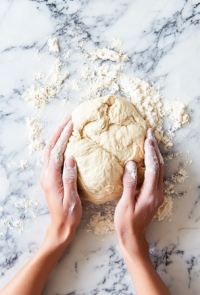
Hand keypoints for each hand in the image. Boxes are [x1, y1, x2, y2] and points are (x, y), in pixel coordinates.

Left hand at [40, 115, 81, 247]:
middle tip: (68, 117)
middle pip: (50, 147)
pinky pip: (52, 156)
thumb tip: (71, 158)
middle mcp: (46, 175)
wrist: (60, 225)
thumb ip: (70, 178)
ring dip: (56, 135)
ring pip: (49, 150)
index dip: (64, 137)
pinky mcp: (50, 177)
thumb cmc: (69, 214)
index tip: (72, 124)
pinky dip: (57, 144)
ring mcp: (47, 175)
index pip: (57, 153)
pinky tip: (64, 140)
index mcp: (51, 179)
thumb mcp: (71, 198)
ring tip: (66, 123)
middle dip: (58, 131)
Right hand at [114, 128, 163, 256]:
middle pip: (159, 166)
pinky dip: (153, 163)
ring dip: (155, 155)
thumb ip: (129, 184)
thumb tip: (130, 165)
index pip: (152, 168)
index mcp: (150, 194)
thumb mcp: (125, 205)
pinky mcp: (153, 195)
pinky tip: (147, 158)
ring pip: (159, 170)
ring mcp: (156, 194)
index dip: (150, 153)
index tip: (146, 139)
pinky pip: (155, 175)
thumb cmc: (126, 223)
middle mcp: (157, 193)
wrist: (133, 237)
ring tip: (150, 141)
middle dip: (155, 149)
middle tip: (150, 134)